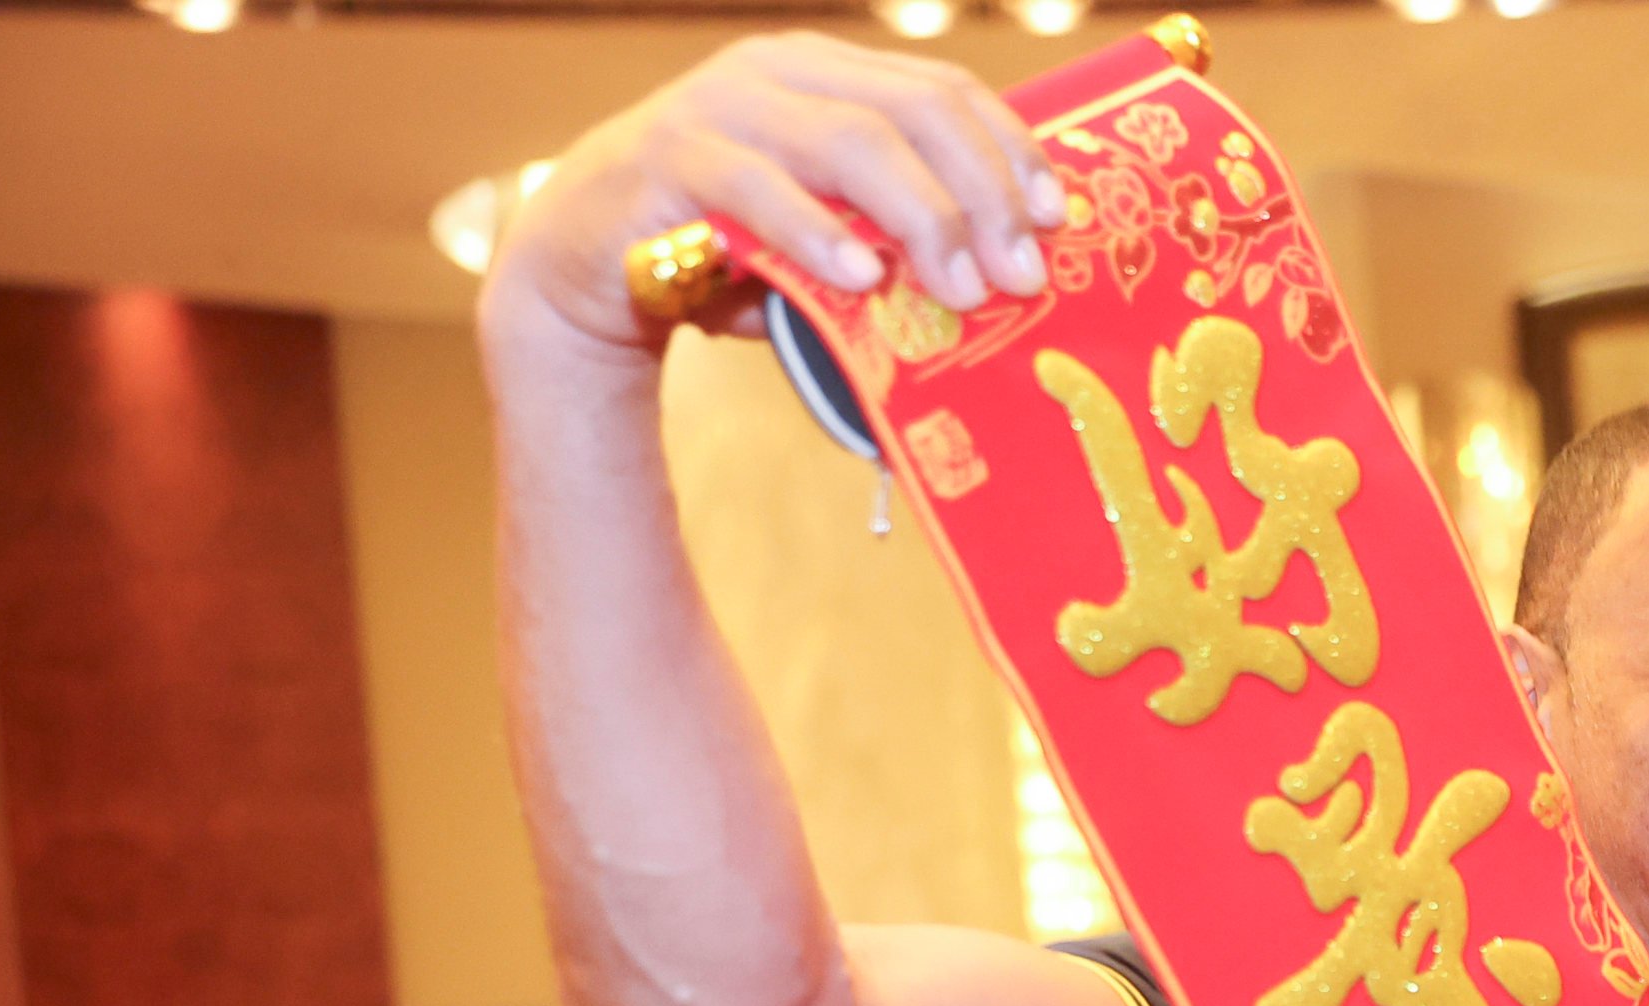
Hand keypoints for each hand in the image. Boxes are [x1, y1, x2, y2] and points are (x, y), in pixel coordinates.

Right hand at [482, 34, 1059, 372]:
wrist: (591, 266)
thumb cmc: (731, 250)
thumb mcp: (830, 233)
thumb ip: (896, 233)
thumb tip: (1010, 278)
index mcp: (830, 74)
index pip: (945, 92)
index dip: (1009, 151)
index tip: (1056, 221)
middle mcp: (779, 72)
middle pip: (912, 111)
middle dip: (980, 194)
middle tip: (1022, 275)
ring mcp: (720, 106)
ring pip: (848, 140)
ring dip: (920, 218)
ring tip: (964, 289)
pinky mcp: (671, 158)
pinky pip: (755, 187)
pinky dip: (816, 232)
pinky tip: (862, 278)